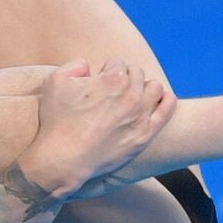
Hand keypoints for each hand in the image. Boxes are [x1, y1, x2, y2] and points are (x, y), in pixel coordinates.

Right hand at [20, 58, 175, 199]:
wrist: (63, 159)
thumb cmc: (57, 121)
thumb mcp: (55, 81)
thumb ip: (75, 65)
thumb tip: (89, 66)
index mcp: (112, 79)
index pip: (117, 63)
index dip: (105, 72)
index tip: (98, 83)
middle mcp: (131, 95)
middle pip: (136, 74)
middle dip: (124, 78)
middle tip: (111, 92)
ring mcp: (140, 116)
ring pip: (154, 88)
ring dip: (143, 88)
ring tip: (131, 97)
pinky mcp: (145, 135)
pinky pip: (167, 110)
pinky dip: (166, 100)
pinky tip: (160, 99)